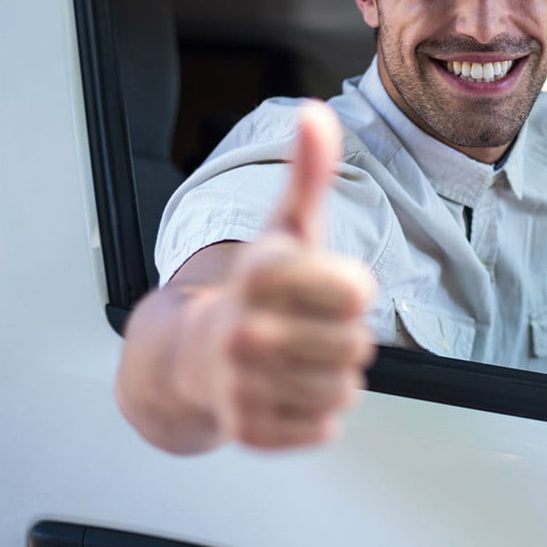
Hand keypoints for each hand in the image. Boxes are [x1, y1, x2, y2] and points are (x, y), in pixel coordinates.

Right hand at [175, 102, 377, 449]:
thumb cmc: (253, 289)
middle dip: (344, 336)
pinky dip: (316, 413)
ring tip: (297, 359)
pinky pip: (325, 426)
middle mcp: (243, 330)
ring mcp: (242, 385)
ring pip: (345, 387)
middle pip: (358, 343)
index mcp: (258, 273)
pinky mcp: (249, 432)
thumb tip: (317, 114)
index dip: (351, 290)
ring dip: (332, 375)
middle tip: (308, 328)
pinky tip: (286, 391)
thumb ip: (308, 173)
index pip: (357, 290)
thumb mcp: (284, 227)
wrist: (188, 357)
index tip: (322, 286)